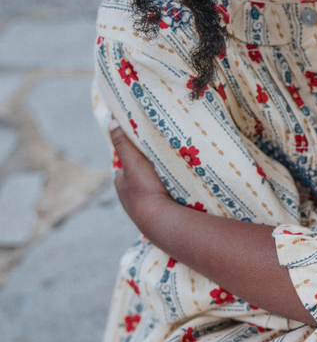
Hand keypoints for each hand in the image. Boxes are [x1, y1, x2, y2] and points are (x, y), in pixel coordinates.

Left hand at [109, 119, 171, 235]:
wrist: (160, 219)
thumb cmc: (143, 189)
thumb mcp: (133, 161)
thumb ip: (123, 143)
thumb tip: (111, 122)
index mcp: (121, 184)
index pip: (127, 165)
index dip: (136, 155)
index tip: (148, 148)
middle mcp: (129, 197)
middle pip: (140, 177)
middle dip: (149, 170)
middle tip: (165, 159)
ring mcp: (143, 207)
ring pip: (152, 188)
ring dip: (161, 182)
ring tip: (175, 173)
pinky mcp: (157, 214)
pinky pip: (162, 199)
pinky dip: (168, 193)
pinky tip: (179, 189)